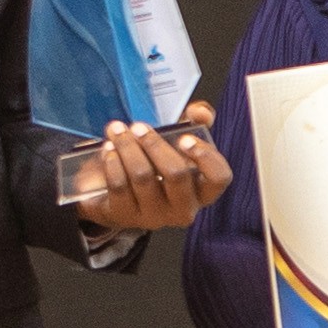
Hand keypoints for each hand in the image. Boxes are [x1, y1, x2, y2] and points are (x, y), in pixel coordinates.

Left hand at [69, 102, 227, 234]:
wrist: (113, 193)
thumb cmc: (153, 166)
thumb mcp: (175, 143)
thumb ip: (194, 122)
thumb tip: (200, 111)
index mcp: (203, 190)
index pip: (219, 178)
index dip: (205, 157)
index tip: (185, 138)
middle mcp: (183, 208)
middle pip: (176, 174)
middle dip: (154, 144)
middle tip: (138, 126)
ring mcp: (155, 216)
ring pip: (143, 176)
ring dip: (127, 147)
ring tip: (117, 131)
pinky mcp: (126, 216)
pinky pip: (119, 185)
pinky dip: (112, 162)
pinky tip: (108, 150)